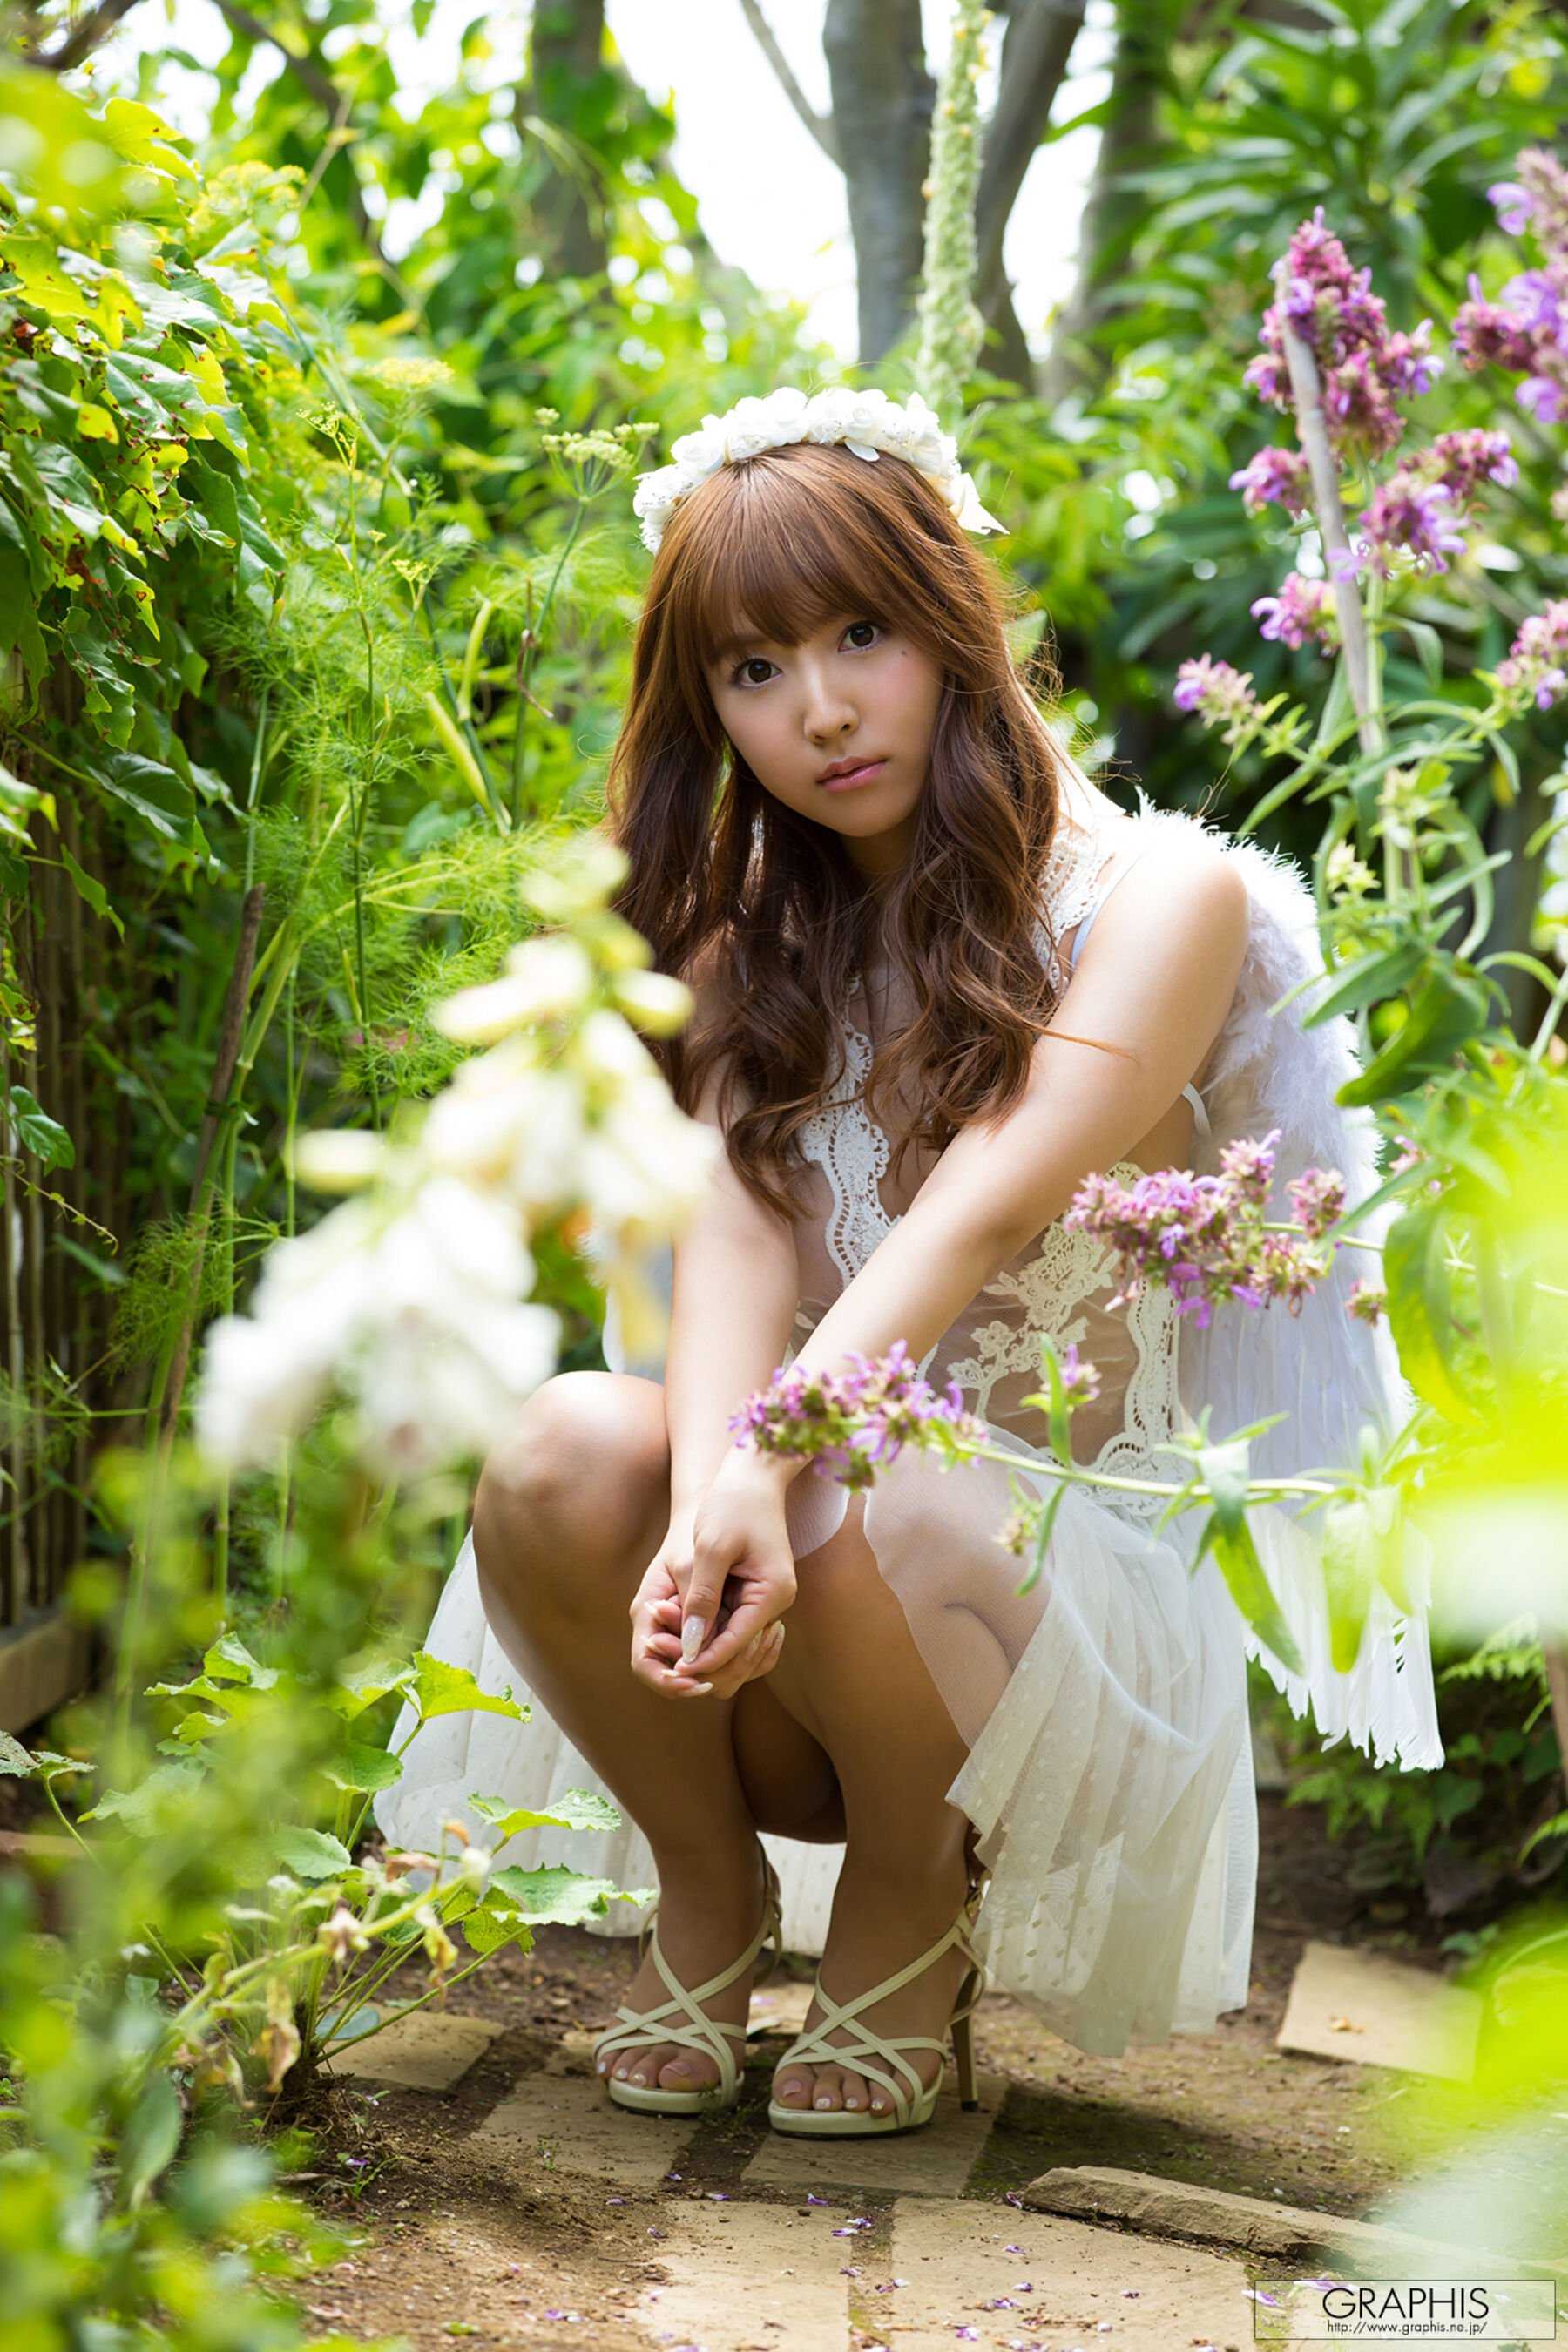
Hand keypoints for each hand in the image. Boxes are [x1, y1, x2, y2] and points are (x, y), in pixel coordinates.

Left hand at [628, 1490, 793, 1701]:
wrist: (751, 1476)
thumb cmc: (731, 1503)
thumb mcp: (711, 1548)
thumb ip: (701, 1598)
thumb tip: (689, 1646)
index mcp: (772, 1593)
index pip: (737, 1645)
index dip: (703, 1660)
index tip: (671, 1669)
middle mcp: (777, 1602)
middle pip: (739, 1651)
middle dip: (702, 1657)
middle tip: (660, 1655)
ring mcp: (768, 1597)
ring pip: (735, 1642)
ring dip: (702, 1645)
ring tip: (662, 1640)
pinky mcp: (756, 1591)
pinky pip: (733, 1624)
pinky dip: (708, 1630)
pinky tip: (678, 1627)